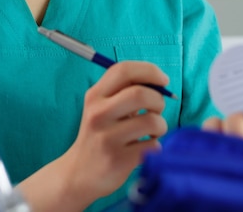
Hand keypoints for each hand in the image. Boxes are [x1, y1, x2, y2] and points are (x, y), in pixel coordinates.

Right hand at [19, 60, 168, 211]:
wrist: (79, 173)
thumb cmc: (100, 133)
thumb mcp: (102, 107)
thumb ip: (125, 91)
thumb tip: (160, 83)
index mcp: (95, 95)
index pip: (123, 70)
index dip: (149, 70)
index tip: (163, 80)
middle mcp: (98, 113)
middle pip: (140, 94)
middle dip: (158, 100)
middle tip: (157, 109)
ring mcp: (107, 138)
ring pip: (152, 121)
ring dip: (161, 125)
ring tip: (151, 131)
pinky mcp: (118, 160)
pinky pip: (153, 146)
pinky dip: (155, 145)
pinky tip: (144, 148)